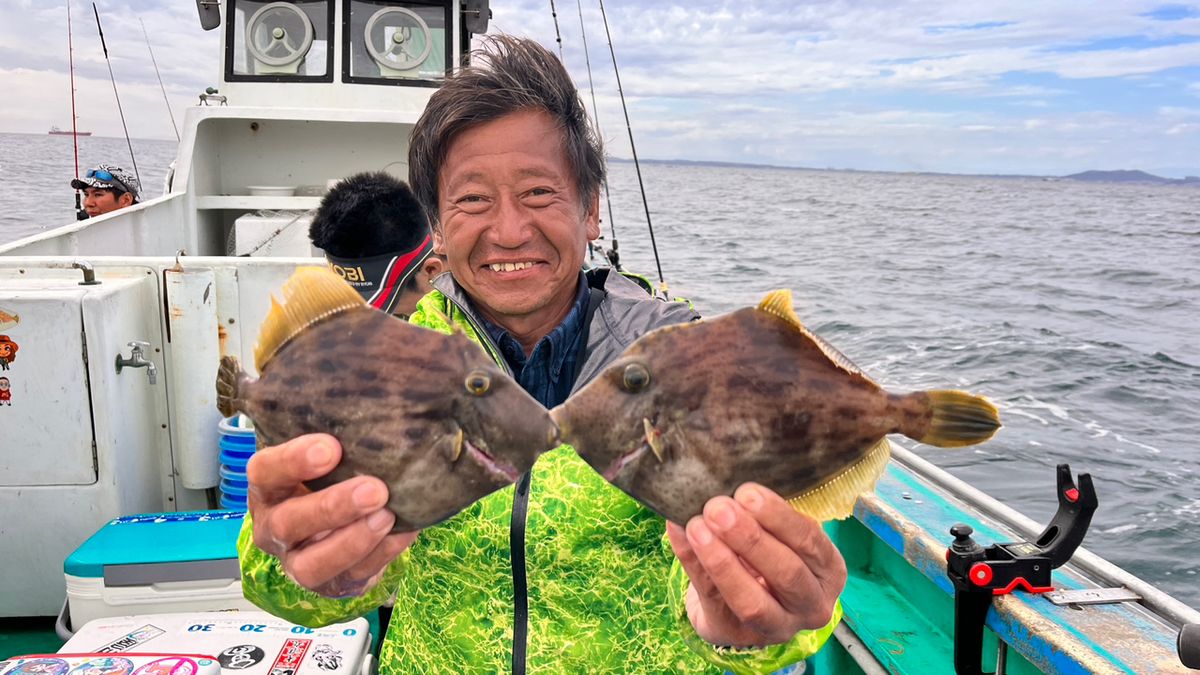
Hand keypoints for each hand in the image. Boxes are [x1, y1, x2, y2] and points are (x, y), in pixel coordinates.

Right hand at [246, 433, 418, 598]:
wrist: (342, 521)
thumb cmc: (336, 472)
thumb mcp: (330, 448)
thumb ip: (345, 425)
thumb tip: (386, 379)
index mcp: (268, 487)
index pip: (264, 471)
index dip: (293, 461)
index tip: (331, 447)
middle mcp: (275, 526)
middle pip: (288, 522)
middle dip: (331, 507)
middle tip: (374, 489)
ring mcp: (298, 561)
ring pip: (312, 563)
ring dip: (352, 540)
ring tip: (387, 515)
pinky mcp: (330, 584)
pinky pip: (352, 576)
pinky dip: (382, 554)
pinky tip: (405, 531)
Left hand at [666, 482, 846, 647]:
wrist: (741, 602)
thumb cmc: (767, 555)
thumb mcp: (780, 535)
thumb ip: (763, 512)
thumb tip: (726, 475)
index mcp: (829, 570)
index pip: (811, 542)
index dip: (779, 518)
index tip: (747, 493)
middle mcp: (812, 604)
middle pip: (787, 573)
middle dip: (750, 539)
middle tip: (718, 508)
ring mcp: (776, 626)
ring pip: (751, 601)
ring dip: (721, 560)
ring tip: (696, 525)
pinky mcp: (735, 633)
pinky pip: (712, 597)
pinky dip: (692, 562)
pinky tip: (679, 532)